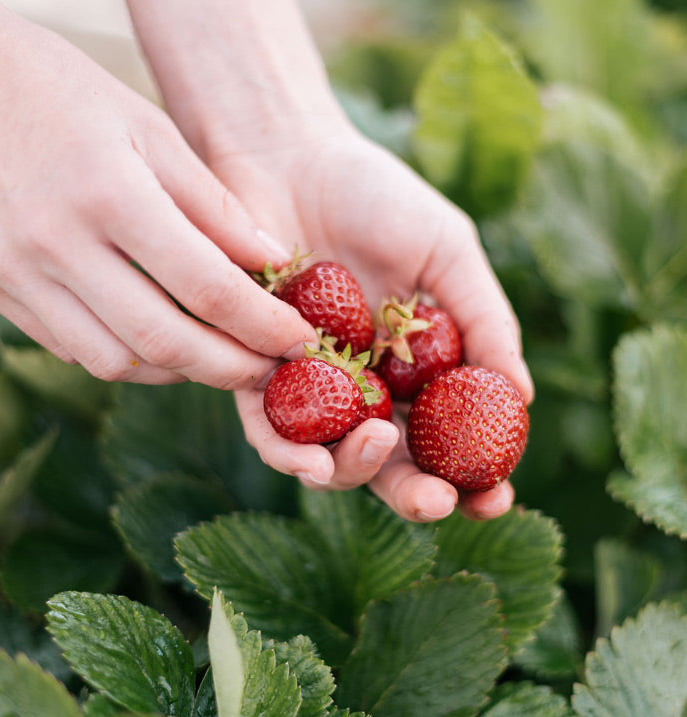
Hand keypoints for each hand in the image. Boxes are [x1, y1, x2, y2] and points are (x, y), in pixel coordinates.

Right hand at [0, 5, 314, 387]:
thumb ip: (216, 206)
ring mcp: (16, 273)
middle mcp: (56, 244)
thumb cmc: (68, 95)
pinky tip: (158, 339)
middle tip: (270, 370)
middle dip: (231, 369)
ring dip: (180, 372)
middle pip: (163, 343)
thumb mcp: (154, 131)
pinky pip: (74, 349)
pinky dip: (128, 357)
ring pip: (116, 362)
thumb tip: (275, 263)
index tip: (300, 339)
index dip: (263, 324)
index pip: (206, 288)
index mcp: (109, 194)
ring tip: (219, 356)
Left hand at [212, 125, 533, 521]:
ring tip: (374, 449)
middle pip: (387, 462)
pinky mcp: (251, 368)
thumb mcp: (448, 253)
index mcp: (412, 368)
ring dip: (352, 473)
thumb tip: (520, 399)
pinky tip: (311, 458)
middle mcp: (361, 386)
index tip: (496, 497)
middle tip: (435, 503)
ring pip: (326, 457)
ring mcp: (308, 384)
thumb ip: (484, 321)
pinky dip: (287, 450)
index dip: (472, 477)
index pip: (445, 439)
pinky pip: (266, 426)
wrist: (292, 157)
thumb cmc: (378, 198)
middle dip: (413, 495)